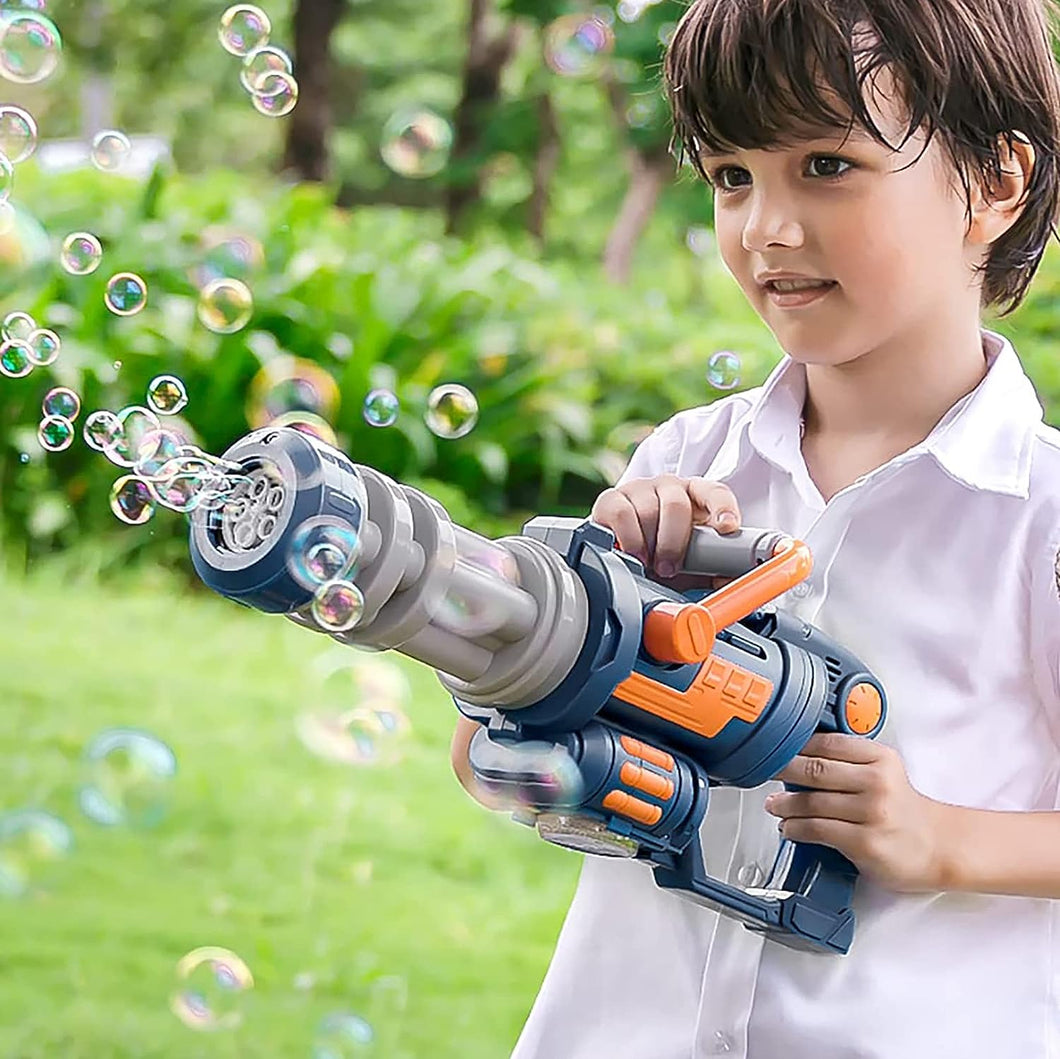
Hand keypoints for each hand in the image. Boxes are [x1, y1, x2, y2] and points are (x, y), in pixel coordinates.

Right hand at [590, 474, 741, 590]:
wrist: (625, 554)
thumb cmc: (663, 554)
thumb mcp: (691, 560)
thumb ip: (713, 568)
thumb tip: (728, 581)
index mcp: (696, 496)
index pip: (715, 493)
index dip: (723, 508)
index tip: (727, 528)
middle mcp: (669, 487)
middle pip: (677, 505)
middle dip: (674, 542)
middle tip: (670, 568)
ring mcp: (640, 489)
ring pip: (648, 511)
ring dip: (649, 545)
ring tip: (648, 563)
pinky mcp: (612, 498)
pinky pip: (621, 514)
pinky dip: (628, 539)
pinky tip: (631, 553)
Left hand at [766, 732, 947, 893]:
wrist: (940, 846)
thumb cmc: (904, 809)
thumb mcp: (884, 771)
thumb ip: (849, 761)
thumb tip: (797, 754)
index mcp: (880, 757)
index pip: (826, 743)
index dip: (794, 745)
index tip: (775, 749)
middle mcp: (877, 781)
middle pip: (815, 770)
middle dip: (782, 770)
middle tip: (763, 772)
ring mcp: (872, 812)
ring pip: (812, 802)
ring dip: (784, 804)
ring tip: (774, 805)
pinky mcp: (865, 842)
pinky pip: (818, 830)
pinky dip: (795, 828)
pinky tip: (788, 828)